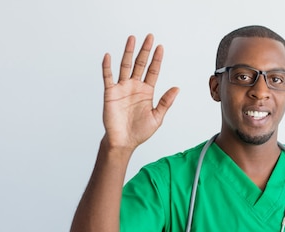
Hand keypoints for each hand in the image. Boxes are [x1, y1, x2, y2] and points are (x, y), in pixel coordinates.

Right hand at [102, 34, 178, 149]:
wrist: (124, 142)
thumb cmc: (139, 131)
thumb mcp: (157, 117)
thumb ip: (166, 102)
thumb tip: (177, 88)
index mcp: (147, 92)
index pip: (153, 71)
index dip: (157, 59)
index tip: (161, 47)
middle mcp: (135, 86)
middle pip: (140, 64)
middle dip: (145, 50)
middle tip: (149, 37)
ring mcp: (122, 88)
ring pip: (125, 66)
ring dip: (128, 52)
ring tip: (132, 39)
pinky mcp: (110, 93)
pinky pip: (108, 77)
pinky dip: (107, 66)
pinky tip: (108, 56)